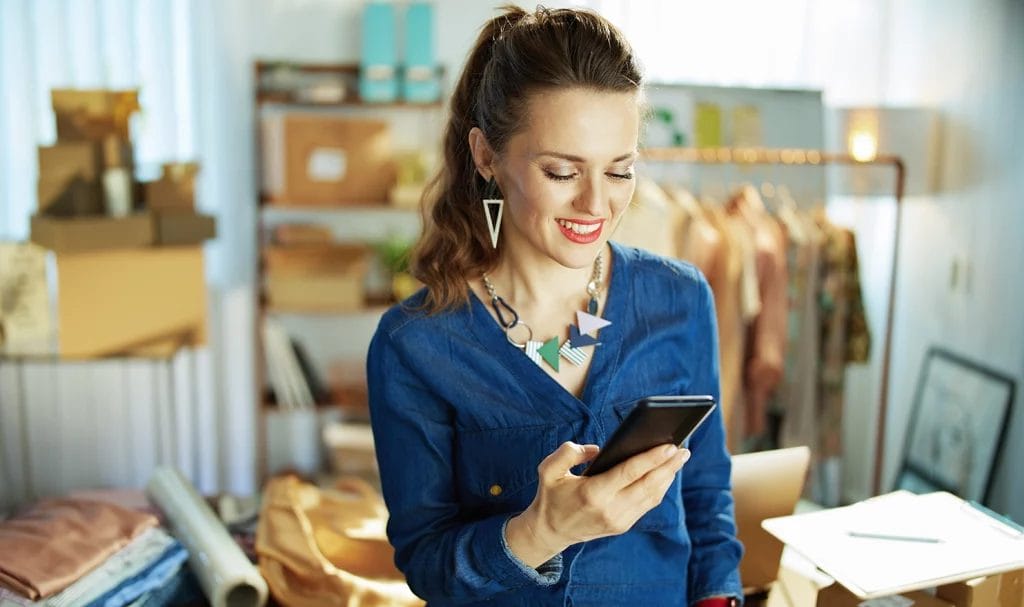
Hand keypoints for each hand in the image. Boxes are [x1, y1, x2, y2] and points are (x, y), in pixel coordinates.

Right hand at [505, 441, 689, 567]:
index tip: (670, 445)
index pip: (630, 472)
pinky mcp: (623, 525)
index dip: (652, 458)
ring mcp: (619, 520)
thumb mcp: (548, 470)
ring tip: (678, 458)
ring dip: (667, 477)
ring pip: (652, 496)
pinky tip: (665, 474)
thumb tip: (597, 449)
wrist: (549, 531)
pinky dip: (659, 488)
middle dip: (668, 466)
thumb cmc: (551, 496)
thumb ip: (569, 452)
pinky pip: (647, 504)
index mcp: (593, 494)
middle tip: (683, 448)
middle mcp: (610, 509)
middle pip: (648, 485)